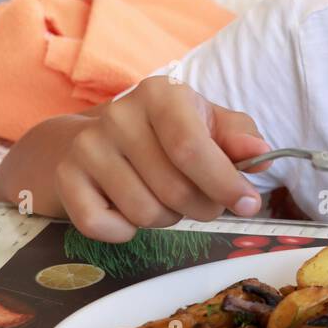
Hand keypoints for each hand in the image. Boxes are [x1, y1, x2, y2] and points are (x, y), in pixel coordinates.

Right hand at [56, 76, 271, 241]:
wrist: (96, 137)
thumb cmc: (167, 132)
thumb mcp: (207, 123)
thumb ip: (238, 136)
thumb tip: (260, 153)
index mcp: (160, 95)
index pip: (192, 148)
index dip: (224, 183)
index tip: (248, 203)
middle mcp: (119, 116)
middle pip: (173, 189)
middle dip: (201, 207)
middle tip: (203, 203)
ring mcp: (88, 147)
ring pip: (143, 212)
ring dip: (166, 218)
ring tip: (165, 199)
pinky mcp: (67, 178)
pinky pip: (103, 226)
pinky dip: (125, 231)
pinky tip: (130, 212)